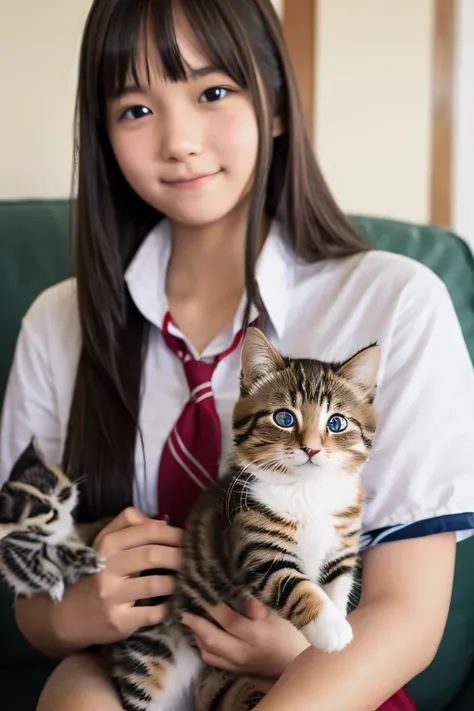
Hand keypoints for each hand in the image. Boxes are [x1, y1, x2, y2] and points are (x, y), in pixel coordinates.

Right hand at [52, 507, 183, 646]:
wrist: (68, 615)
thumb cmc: (96, 573)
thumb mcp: (105, 544)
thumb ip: (131, 525)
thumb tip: (164, 522)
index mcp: (107, 545)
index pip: (147, 531)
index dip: (173, 533)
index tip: (189, 538)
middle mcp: (107, 568)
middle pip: (153, 556)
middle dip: (180, 556)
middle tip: (195, 560)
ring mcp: (113, 596)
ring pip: (155, 584)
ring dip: (178, 581)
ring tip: (188, 580)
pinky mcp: (119, 622)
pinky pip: (154, 613)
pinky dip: (169, 607)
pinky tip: (175, 603)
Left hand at [182, 598, 309, 677]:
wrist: (295, 665)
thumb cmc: (290, 633)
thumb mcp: (280, 614)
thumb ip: (260, 604)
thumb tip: (244, 591)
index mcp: (256, 634)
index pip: (227, 619)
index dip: (211, 605)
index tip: (200, 590)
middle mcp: (244, 652)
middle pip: (211, 639)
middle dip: (195, 623)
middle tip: (184, 609)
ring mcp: (238, 664)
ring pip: (208, 652)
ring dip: (196, 635)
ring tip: (189, 619)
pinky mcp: (236, 672)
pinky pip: (212, 661)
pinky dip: (203, 647)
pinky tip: (200, 636)